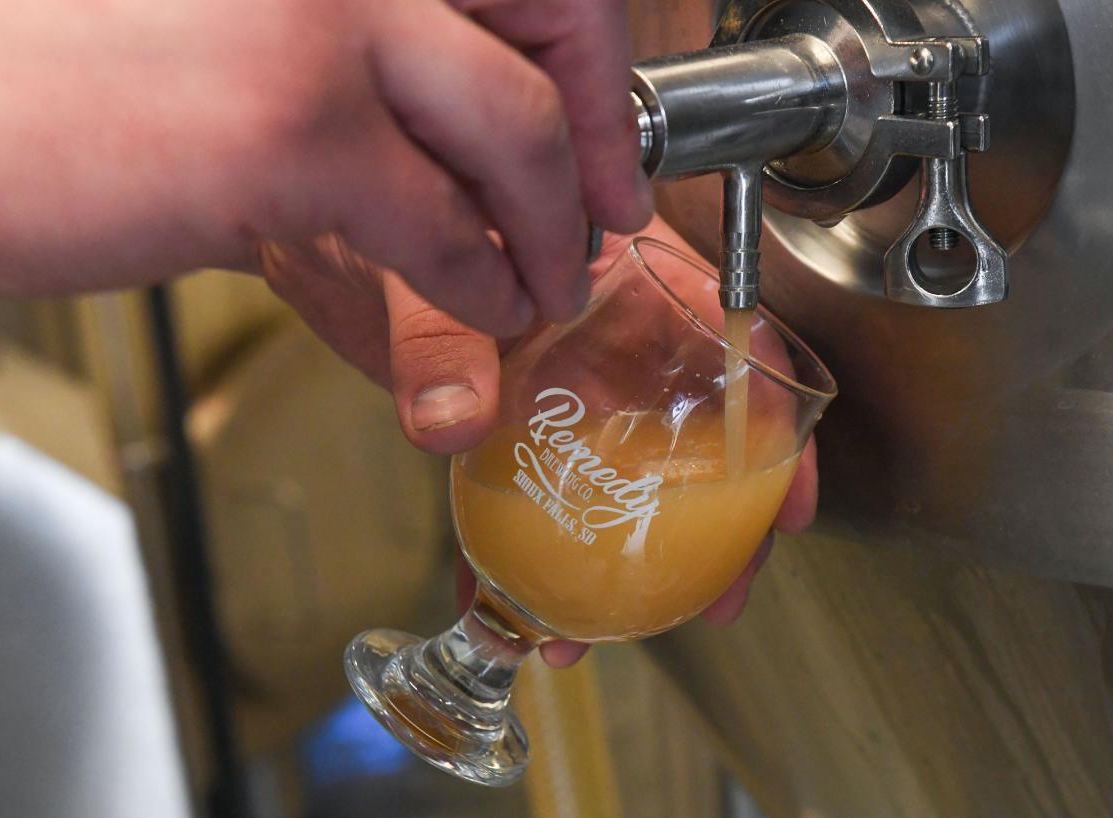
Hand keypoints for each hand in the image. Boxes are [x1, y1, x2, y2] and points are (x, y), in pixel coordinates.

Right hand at [0, 0, 650, 334]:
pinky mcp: (291, 133)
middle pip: (559, 9)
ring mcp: (322, 22)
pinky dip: (484, 284)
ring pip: (520, 132)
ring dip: (555, 230)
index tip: (605, 133)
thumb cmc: (61, 74)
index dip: (590, 53)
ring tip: (550, 283)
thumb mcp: (234, 25)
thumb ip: (355, 66)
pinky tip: (486, 307)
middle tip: (609, 213)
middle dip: (600, 133)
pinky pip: (447, 228)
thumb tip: (448, 140)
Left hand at [262, 216, 819, 667]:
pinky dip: (528, 553)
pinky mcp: (509, 421)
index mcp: (621, 274)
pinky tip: (515, 602)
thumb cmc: (387, 199)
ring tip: (618, 621)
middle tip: (721, 593)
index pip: (731, 344)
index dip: (774, 426)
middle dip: (716, 522)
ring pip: (623, 475)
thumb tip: (458, 418)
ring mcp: (561, 384)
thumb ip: (437, 332)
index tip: (787, 500)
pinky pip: (537, 493)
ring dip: (628, 553)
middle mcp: (605, 334)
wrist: (324, 225)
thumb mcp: (424, 257)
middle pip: (694, 432)